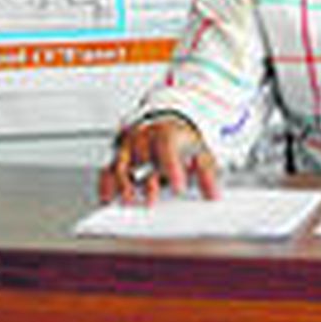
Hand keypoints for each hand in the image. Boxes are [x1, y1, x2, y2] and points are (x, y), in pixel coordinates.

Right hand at [97, 114, 219, 204]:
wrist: (165, 120)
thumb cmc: (181, 139)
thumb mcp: (199, 151)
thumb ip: (206, 173)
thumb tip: (214, 195)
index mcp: (166, 133)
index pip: (168, 148)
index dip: (172, 168)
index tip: (178, 187)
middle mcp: (143, 137)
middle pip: (142, 159)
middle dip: (146, 181)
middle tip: (151, 200)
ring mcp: (127, 145)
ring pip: (121, 164)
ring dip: (123, 184)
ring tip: (129, 201)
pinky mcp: (115, 155)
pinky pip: (107, 169)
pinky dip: (106, 184)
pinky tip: (108, 198)